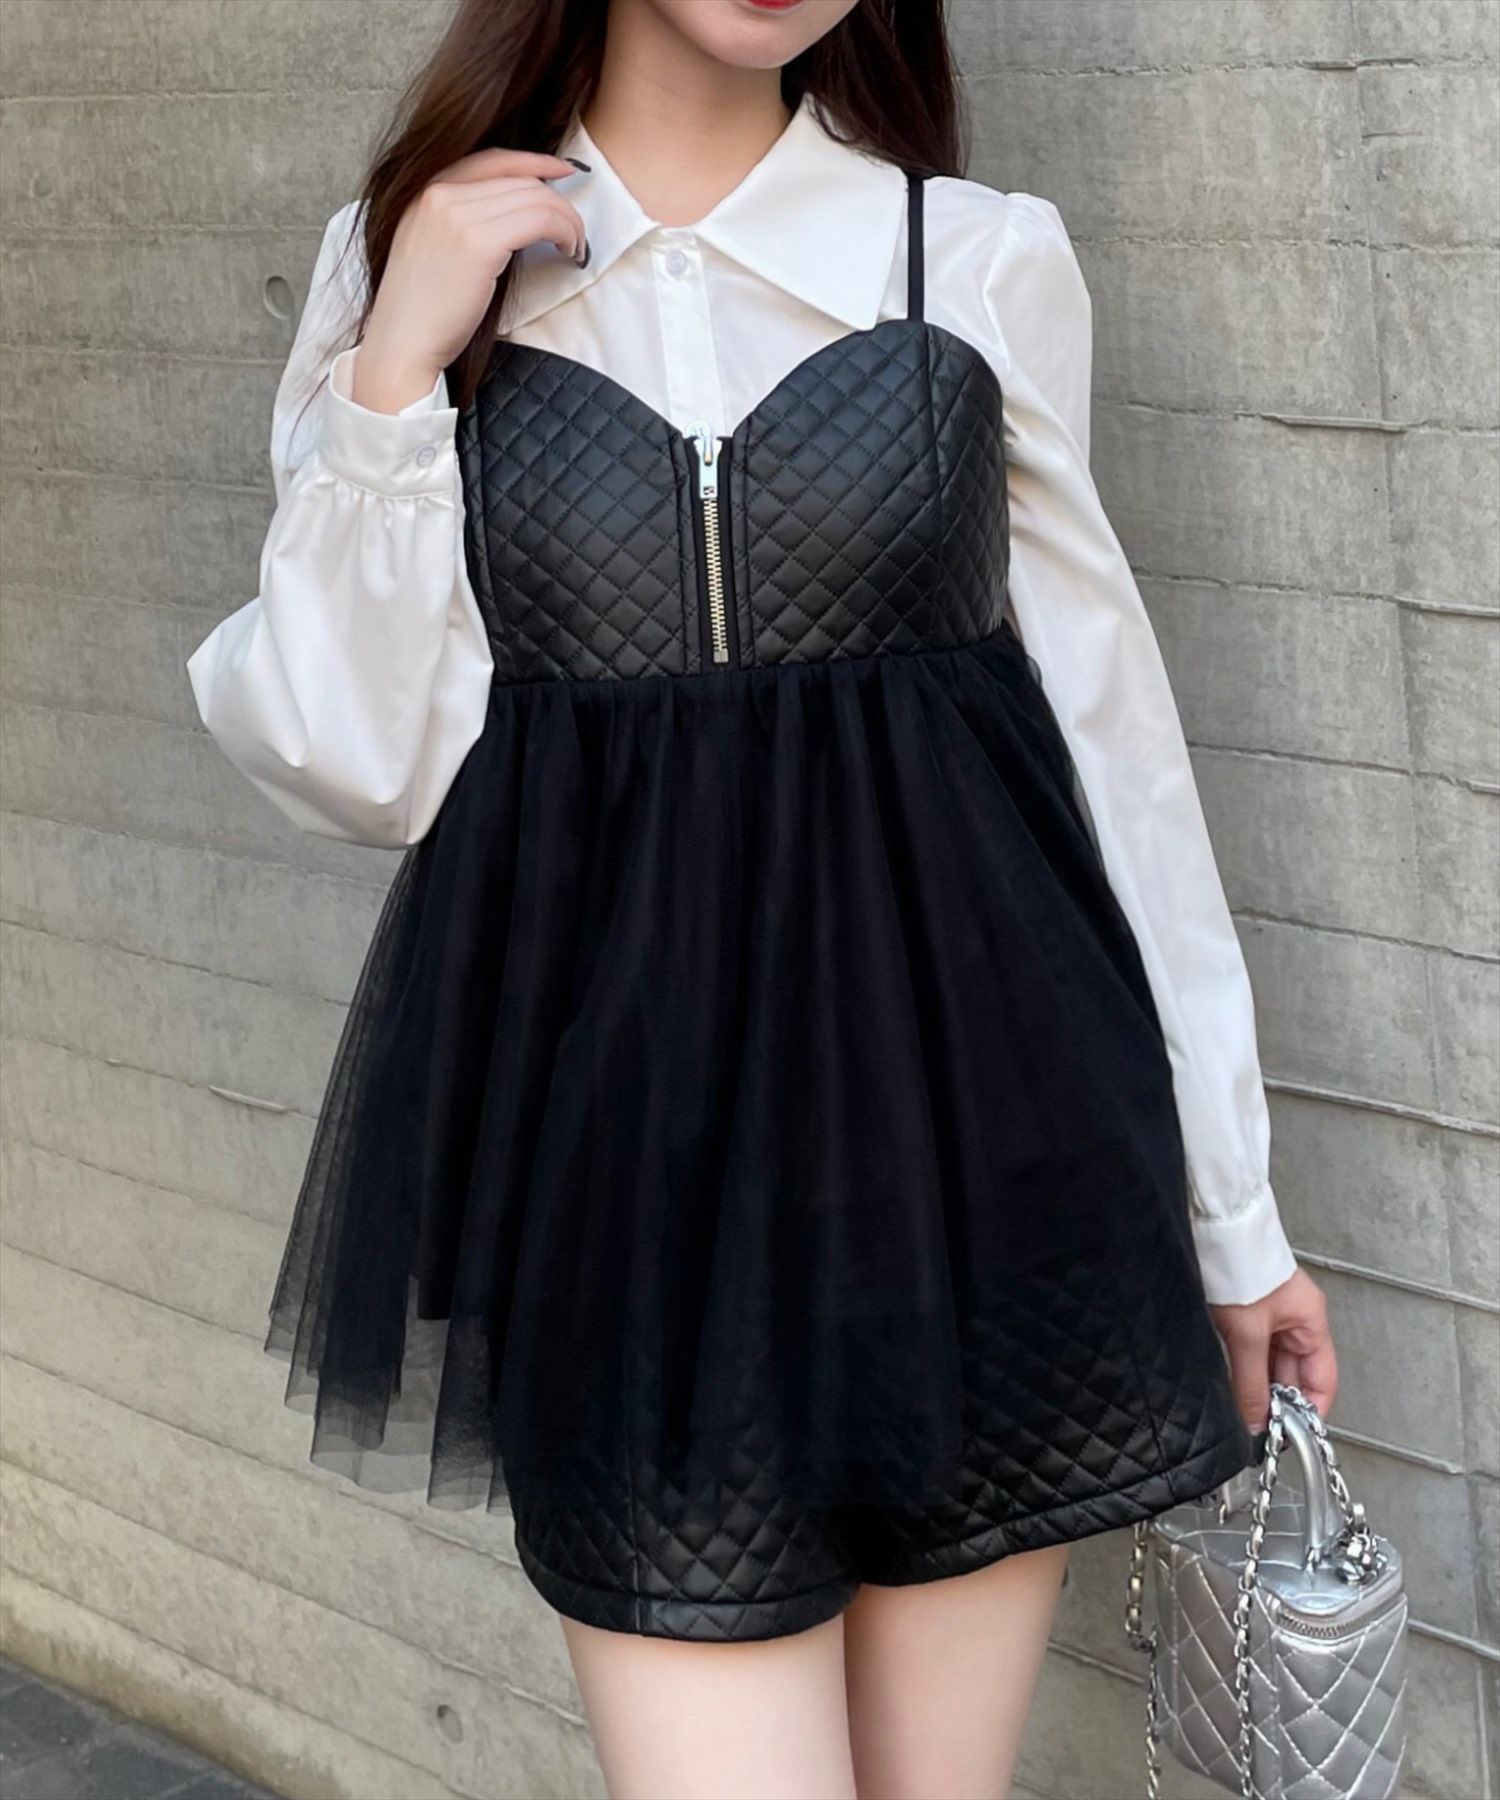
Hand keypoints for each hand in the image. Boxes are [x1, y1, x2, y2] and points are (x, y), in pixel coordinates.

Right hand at [353, 147, 587, 411]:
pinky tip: (569, 251)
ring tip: (576, 246)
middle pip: (518, 179)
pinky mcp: (479, 242)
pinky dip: (564, 232)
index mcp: (425, 193)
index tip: (562, 172)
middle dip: (557, 202)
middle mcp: (439, 194)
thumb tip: (517, 212)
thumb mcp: (434, 249)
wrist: (403, 344)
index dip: (532, 162)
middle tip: (576, 231)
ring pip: (534, 198)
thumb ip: (463, 222)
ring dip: (567, 220)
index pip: (490, 161)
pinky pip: (539, 220)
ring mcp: (457, 215)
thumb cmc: (423, 313)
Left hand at [1210, 1266, 1336, 1433]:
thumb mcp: (1247, 1332)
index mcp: (1311, 1322)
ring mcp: (1270, 1318)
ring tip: (1245, 1414)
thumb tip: (1256, 1420)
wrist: (1213, 1232)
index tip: (1292, 1438)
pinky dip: (1245, 1373)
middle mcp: (1295, 1321)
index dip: (1310, 1413)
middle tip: (1261, 1431)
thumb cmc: (1240, 1265)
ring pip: (1269, 1367)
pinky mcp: (1245, 1315)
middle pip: (1294, 1376)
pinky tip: (1233, 1388)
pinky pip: (1251, 1354)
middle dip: (1279, 1405)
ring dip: (1259, 1390)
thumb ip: (1251, 1381)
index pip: (1322, 1382)